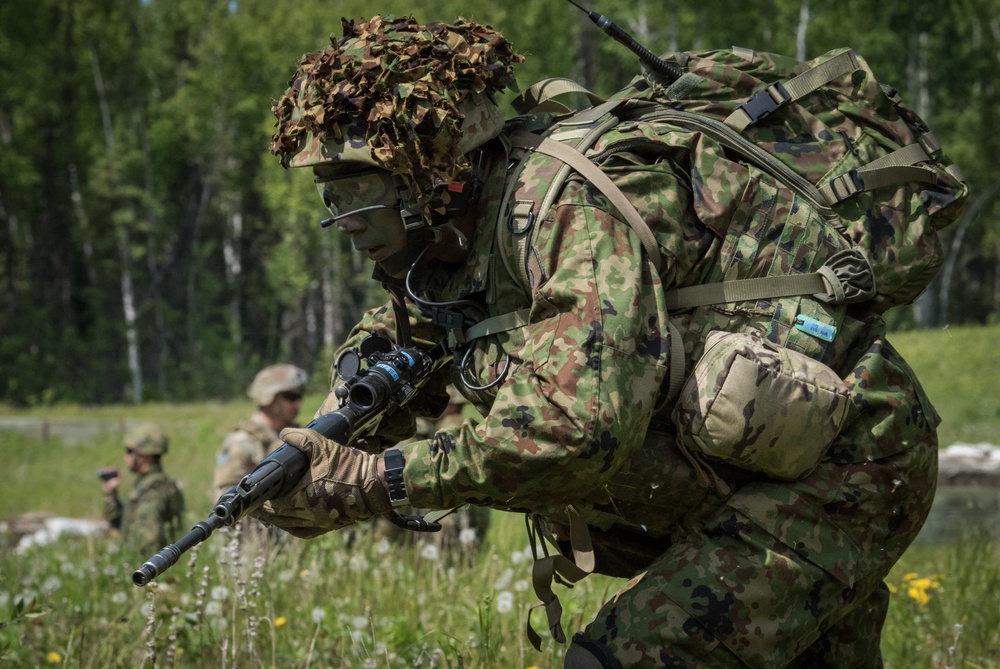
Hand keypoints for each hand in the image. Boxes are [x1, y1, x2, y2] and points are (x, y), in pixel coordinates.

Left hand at [250, 427, 392, 538]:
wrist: (376, 486)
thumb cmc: (350, 468)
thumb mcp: (324, 447)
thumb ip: (302, 439)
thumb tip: (284, 433)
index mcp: (301, 497)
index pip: (272, 503)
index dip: (262, 499)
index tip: (257, 494)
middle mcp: (307, 514)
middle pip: (276, 516)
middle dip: (266, 509)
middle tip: (259, 502)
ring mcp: (317, 522)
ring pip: (288, 525)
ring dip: (277, 518)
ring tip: (269, 512)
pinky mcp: (328, 526)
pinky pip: (303, 531)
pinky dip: (292, 526)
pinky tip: (290, 521)